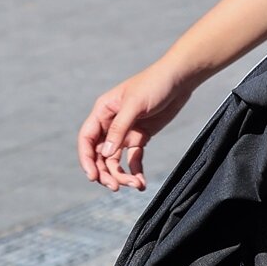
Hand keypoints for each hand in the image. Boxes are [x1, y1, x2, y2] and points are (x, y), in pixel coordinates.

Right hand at [77, 61, 195, 191]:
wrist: (180, 78)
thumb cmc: (155, 83)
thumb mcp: (135, 105)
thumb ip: (119, 129)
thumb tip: (105, 154)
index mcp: (103, 112)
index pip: (87, 139)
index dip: (86, 159)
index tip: (93, 176)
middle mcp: (110, 124)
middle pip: (99, 155)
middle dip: (105, 173)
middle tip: (115, 187)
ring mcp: (125, 133)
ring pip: (115, 161)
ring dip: (122, 175)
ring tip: (135, 184)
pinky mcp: (140, 138)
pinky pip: (133, 160)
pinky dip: (136, 172)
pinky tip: (141, 183)